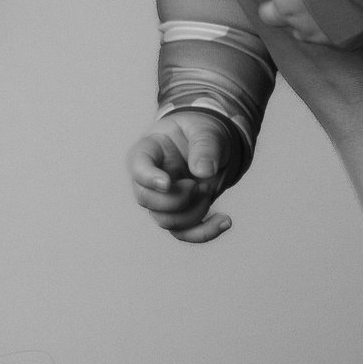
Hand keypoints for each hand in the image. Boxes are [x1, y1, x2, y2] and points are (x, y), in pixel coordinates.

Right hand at [126, 110, 237, 242]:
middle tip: (199, 184)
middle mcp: (150, 179)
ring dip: (194, 211)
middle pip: (146, 200)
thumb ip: (205, 145)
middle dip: (176, 199)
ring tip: (209, 188)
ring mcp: (163, 199)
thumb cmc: (202, 132)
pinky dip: (205, 232)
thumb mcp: (206, 130)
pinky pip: (185, 233)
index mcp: (149, 150)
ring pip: (166, 221)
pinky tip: (225, 221)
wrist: (213, 146)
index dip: (148, 177)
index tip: (167, 183)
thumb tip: (203, 172)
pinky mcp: (180, 214)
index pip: (138, 166)